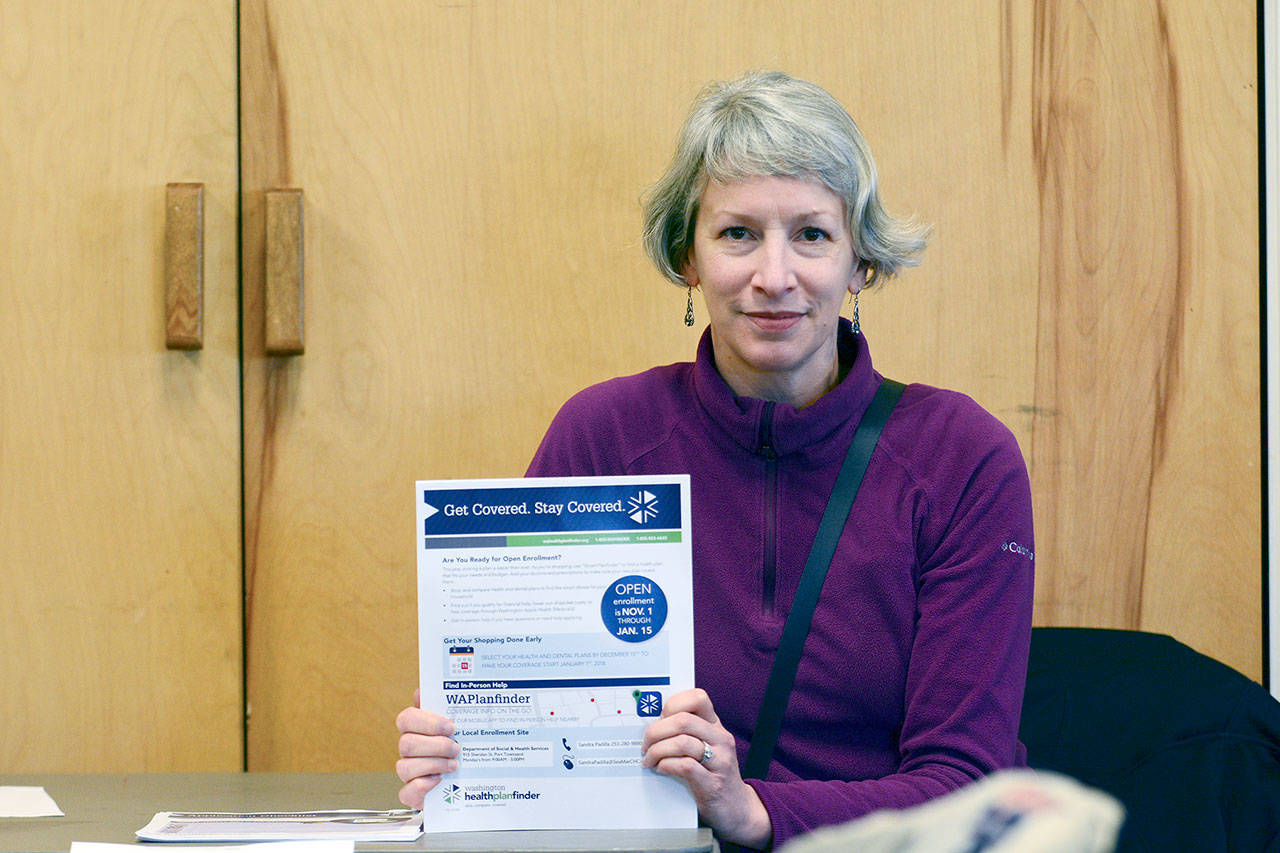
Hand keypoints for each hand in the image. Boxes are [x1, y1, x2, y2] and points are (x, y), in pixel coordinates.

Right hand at [395, 688, 459, 807]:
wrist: (473, 781)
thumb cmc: (466, 748)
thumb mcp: (462, 726)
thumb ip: (449, 707)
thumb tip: (428, 691)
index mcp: (418, 730)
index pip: (407, 719)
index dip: (427, 722)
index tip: (450, 727)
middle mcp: (411, 750)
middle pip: (406, 743)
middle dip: (434, 746)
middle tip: (456, 748)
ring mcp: (410, 773)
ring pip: (404, 767)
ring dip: (433, 765)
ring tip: (454, 765)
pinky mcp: (413, 794)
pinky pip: (406, 792)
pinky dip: (422, 787)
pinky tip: (439, 780)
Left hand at [641, 688, 771, 848]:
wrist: (739, 809)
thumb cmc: (714, 775)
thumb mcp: (705, 748)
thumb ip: (686, 733)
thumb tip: (652, 724)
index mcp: (716, 726)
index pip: (698, 698)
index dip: (673, 703)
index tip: (659, 718)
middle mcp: (721, 739)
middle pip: (683, 720)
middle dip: (656, 731)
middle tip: (646, 744)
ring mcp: (719, 761)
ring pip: (682, 742)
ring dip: (658, 750)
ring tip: (649, 759)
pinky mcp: (713, 784)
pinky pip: (685, 766)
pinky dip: (667, 765)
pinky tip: (661, 769)